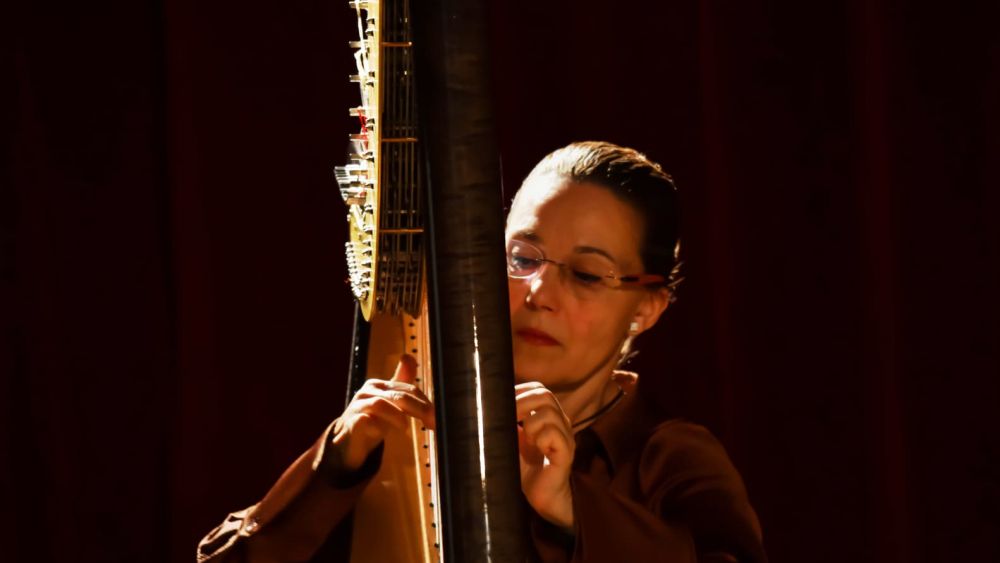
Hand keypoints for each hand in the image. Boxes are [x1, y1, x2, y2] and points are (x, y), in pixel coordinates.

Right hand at [330, 355, 434, 471]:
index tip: (437, 417)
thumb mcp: (390, 400)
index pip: (409, 389)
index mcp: (380, 385)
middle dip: (419, 409)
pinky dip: (376, 427)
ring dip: (398, 417)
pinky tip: (382, 433)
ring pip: (380, 405)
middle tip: (432, 423)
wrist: (347, 441)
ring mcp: (358, 407)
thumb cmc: (372, 418)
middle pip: (398, 396)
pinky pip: (363, 422)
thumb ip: (402, 382)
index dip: (426, 403)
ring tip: (405, 428)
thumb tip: (409, 357)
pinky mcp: (350, 424)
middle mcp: (368, 392)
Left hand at [516, 382, 574, 530]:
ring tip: (527, 440)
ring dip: (531, 424)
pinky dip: (540, 438)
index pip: (539, 389)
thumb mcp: (513, 441)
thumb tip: (486, 407)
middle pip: (545, 395)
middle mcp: (560, 423)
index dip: (521, 391)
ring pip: (549, 413)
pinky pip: (554, 434)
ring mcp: (565, 437)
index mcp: (548, 417)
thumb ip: (506, 423)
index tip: (504, 404)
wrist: (542, 497)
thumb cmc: (527, 469)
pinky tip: (537, 449)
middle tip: (511, 420)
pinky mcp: (566, 454)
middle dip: (522, 403)